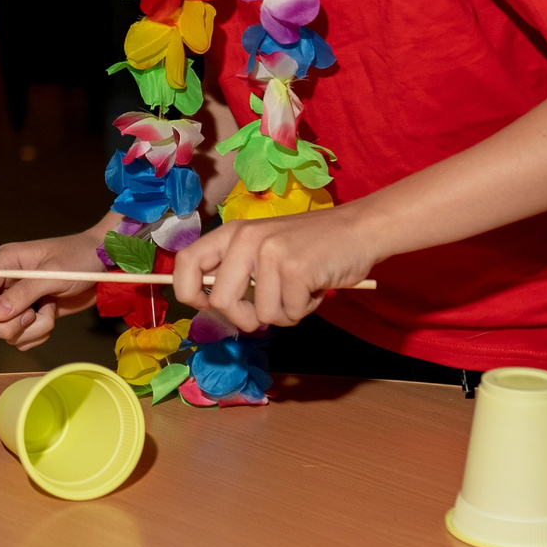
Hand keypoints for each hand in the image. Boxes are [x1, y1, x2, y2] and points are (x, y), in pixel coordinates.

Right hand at [0, 222, 108, 351]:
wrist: (103, 264)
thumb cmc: (79, 259)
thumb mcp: (53, 274)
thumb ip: (24, 293)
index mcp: (5, 263)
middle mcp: (6, 282)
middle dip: (11, 324)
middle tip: (32, 315)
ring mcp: (18, 300)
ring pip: (6, 331)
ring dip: (31, 329)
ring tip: (49, 312)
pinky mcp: (30, 315)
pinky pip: (22, 337)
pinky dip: (38, 334)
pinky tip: (51, 317)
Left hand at [174, 204, 379, 332]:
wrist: (360, 228)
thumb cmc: (312, 245)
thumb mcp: (266, 248)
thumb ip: (238, 270)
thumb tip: (210, 303)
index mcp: (233, 233)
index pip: (186, 262)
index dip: (188, 291)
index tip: (207, 305)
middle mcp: (246, 239)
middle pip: (220, 302)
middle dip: (245, 318)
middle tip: (269, 310)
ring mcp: (270, 253)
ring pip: (261, 315)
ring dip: (284, 313)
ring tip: (301, 288)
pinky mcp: (295, 270)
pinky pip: (290, 314)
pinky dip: (305, 309)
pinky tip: (316, 286)